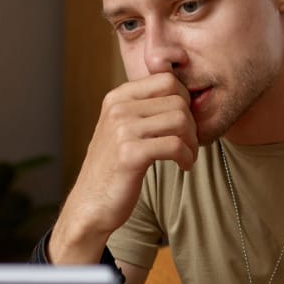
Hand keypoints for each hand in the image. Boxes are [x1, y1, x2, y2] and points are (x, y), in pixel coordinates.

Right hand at [52, 73, 198, 261]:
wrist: (91, 204)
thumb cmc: (114, 168)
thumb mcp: (123, 129)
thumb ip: (145, 108)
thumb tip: (184, 94)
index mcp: (117, 97)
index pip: (167, 79)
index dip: (185, 101)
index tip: (184, 124)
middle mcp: (118, 108)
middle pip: (178, 100)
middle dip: (192, 124)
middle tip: (189, 145)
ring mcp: (122, 130)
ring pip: (180, 120)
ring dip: (192, 142)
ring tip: (187, 157)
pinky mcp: (130, 154)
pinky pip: (175, 145)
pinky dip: (187, 157)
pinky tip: (184, 166)